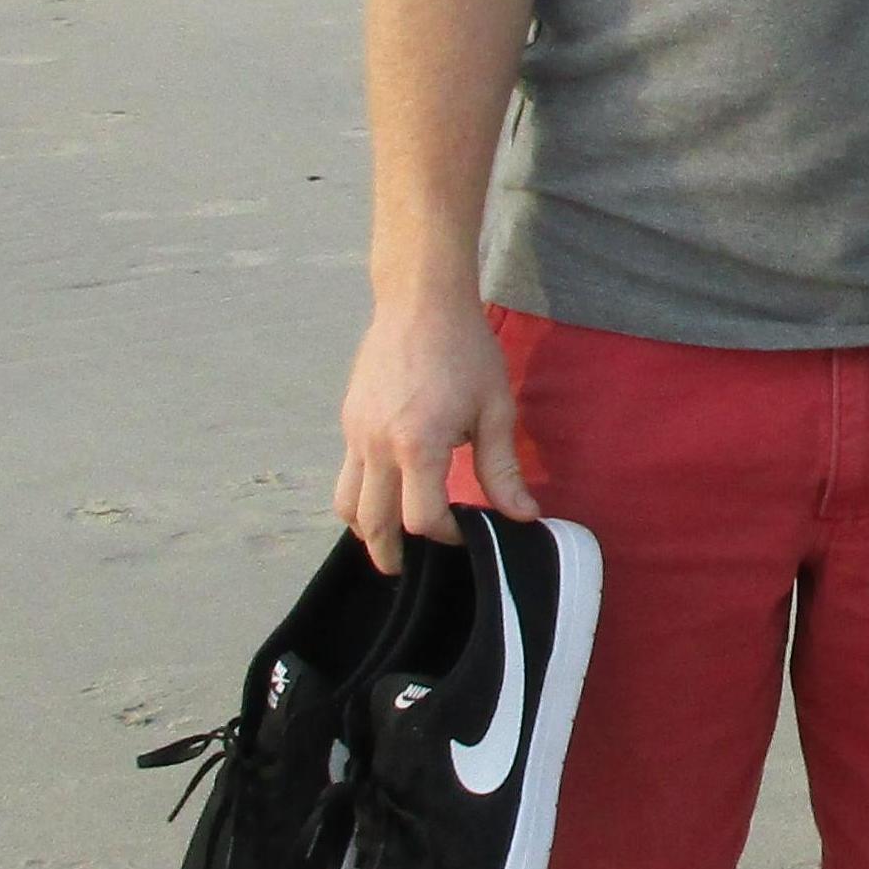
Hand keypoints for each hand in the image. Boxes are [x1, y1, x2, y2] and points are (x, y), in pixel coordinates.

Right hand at [334, 290, 533, 572]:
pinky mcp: (348, 420)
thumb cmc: (465, 350)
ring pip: (345, 503)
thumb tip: (523, 516)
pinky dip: (360, 494)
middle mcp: (376, 444)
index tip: (467, 530)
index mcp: (417, 444)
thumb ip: (502, 468)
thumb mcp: (494, 409)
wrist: (420, 300)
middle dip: (391, 552)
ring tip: (388, 539)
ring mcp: (355, 432)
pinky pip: (345, 473)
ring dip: (365, 529)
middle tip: (407, 567)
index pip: (421, 518)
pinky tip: (386, 492)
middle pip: (372, 523)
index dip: (446, 534)